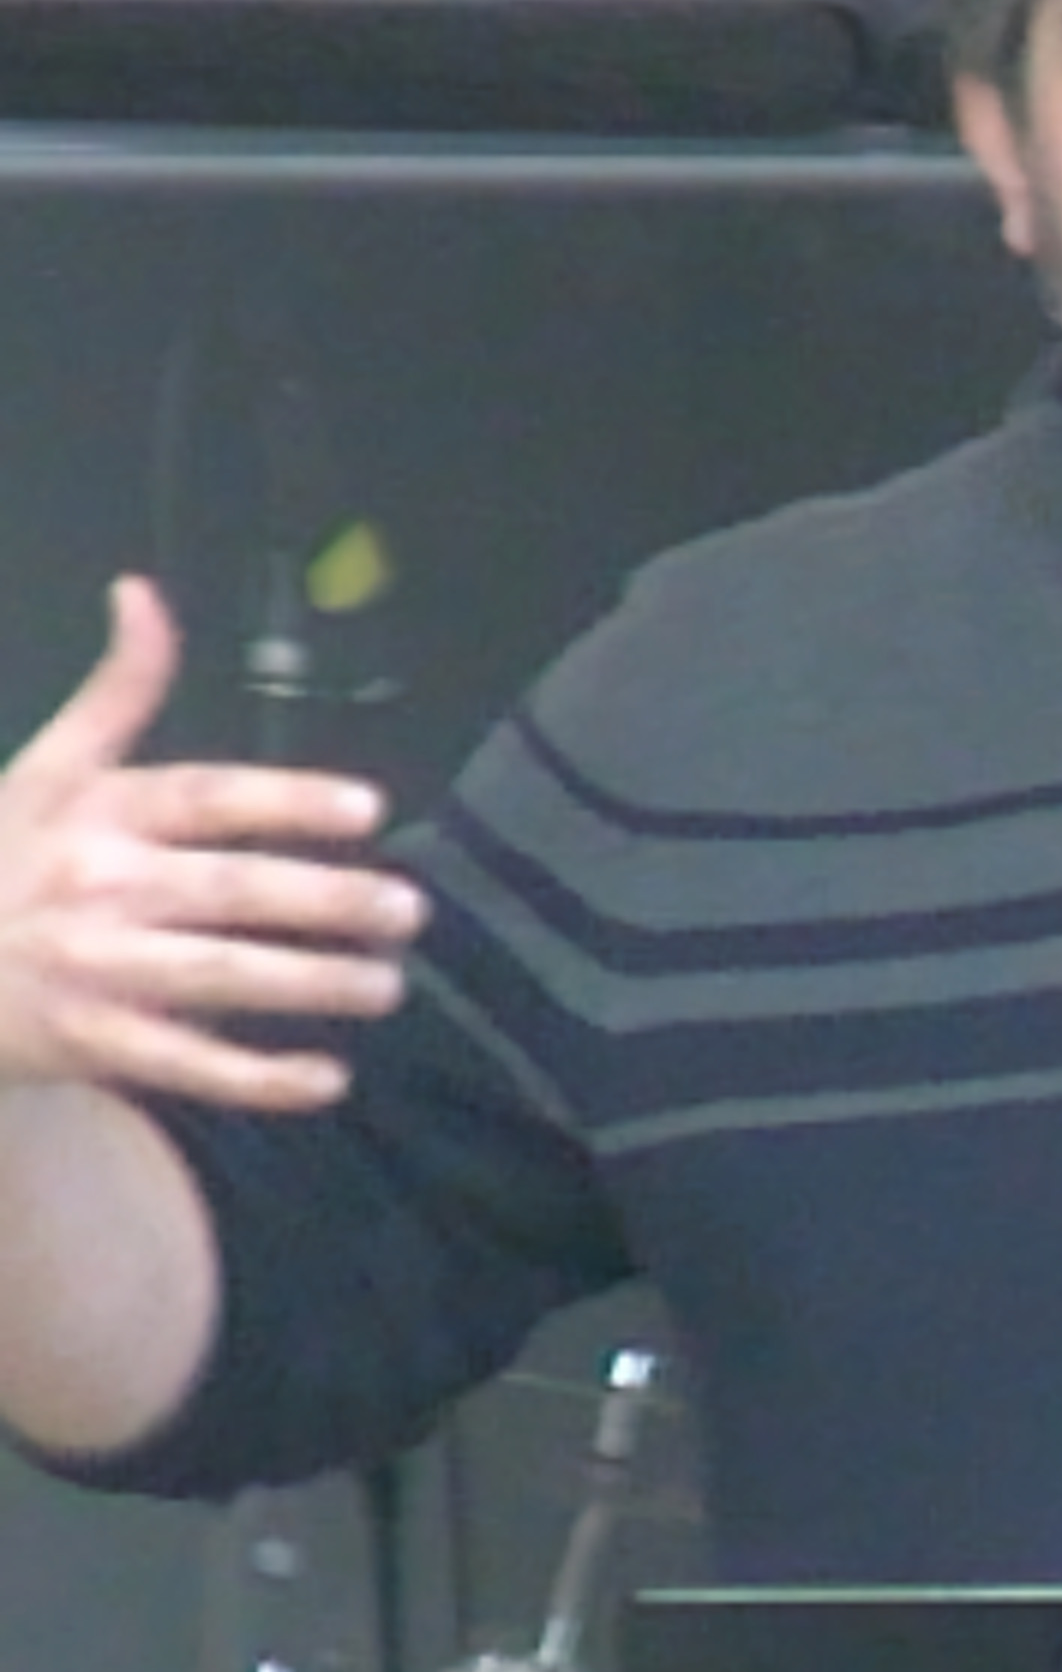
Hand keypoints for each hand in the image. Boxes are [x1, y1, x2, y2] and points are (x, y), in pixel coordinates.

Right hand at [0, 578, 425, 1110]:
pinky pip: (184, 1066)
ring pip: (219, 979)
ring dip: (312, 984)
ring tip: (389, 985)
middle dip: (328, 902)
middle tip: (410, 911)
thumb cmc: (0, 856)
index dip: (289, 801)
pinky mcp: (85, 1043)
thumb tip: (141, 592)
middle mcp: (98, 886)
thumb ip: (117, 690)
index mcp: (99, 813)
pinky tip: (329, 1080)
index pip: (209, 799)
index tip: (371, 812)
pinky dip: (257, 1080)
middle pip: (232, 892)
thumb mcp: (48, 766)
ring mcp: (92, 969)